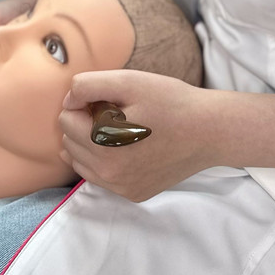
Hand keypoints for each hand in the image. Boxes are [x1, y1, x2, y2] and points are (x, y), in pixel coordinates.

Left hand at [59, 70, 215, 201]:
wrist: (209, 131)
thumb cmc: (171, 101)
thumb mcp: (129, 80)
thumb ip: (88, 85)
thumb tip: (68, 101)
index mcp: (103, 142)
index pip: (65, 119)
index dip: (84, 103)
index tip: (109, 100)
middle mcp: (108, 172)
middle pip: (70, 141)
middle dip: (85, 123)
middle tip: (118, 112)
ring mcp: (121, 187)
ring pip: (81, 162)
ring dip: (91, 143)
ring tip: (121, 128)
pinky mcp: (132, 194)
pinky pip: (101, 177)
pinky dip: (105, 160)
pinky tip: (128, 147)